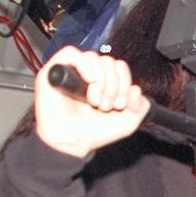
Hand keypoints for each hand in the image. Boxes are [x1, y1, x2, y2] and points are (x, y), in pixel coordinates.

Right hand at [35, 46, 149, 157]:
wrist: (73, 143)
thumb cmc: (95, 131)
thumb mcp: (128, 121)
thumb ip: (141, 106)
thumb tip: (136, 89)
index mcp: (104, 80)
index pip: (120, 66)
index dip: (125, 83)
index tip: (121, 105)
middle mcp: (88, 72)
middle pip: (109, 61)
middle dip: (113, 86)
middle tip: (106, 106)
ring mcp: (71, 70)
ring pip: (93, 58)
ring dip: (101, 82)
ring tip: (95, 103)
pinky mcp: (54, 71)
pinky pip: (71, 53)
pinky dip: (85, 65)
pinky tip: (90, 81)